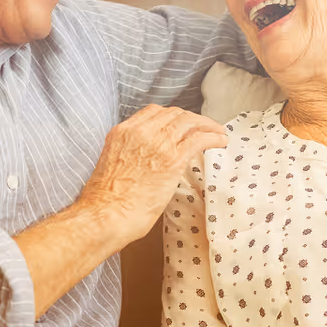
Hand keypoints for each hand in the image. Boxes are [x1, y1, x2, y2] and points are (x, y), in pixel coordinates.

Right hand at [76, 104, 227, 240]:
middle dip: (191, 119)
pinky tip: (221, 141)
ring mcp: (157, 143)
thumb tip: (149, 161)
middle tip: (204, 128)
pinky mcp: (173, 158)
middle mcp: (140, 131)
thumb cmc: (106, 202)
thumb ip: (131, 154)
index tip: (182, 124)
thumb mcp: (114, 165)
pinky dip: (213, 136)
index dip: (172, 116)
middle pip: (174, 113)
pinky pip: (199, 138)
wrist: (105, 215)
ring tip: (218, 132)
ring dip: (207, 125)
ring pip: (189, 122)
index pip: (153, 112)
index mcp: (122, 132)